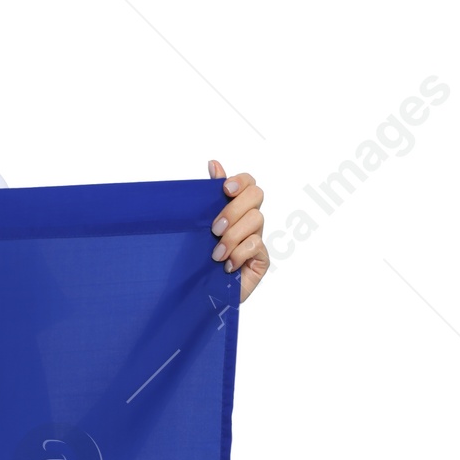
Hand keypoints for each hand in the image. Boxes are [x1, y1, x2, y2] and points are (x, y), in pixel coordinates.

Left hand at [208, 160, 268, 304]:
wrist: (197, 296)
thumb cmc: (198, 260)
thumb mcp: (198, 227)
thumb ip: (208, 197)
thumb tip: (213, 163)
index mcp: (234, 209)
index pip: (248, 183)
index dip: (241, 181)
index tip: (225, 189)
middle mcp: (248, 221)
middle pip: (256, 195)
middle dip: (233, 209)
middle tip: (214, 229)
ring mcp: (256, 239)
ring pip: (256, 220)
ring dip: (233, 236)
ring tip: (216, 254)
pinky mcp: (261, 260)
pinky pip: (256, 245)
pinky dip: (239, 254)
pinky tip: (227, 266)